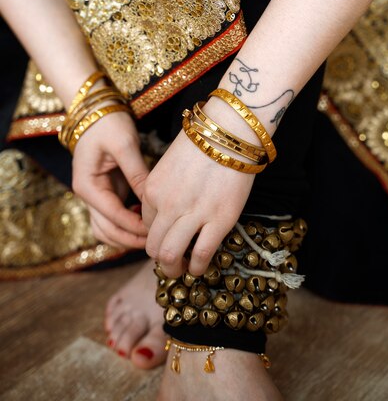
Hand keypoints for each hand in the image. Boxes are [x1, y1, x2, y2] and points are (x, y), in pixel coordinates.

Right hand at [72, 110, 149, 248]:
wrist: (97, 110)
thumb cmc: (108, 124)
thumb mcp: (124, 145)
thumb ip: (137, 173)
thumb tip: (152, 200)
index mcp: (87, 186)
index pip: (112, 216)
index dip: (135, 226)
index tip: (157, 230)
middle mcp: (87, 195)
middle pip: (107, 231)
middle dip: (131, 238)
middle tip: (158, 239)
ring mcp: (95, 196)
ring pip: (107, 229)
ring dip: (127, 237)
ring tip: (153, 234)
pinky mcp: (106, 192)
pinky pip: (114, 218)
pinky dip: (127, 225)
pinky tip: (146, 219)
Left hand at [141, 128, 255, 277]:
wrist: (230, 132)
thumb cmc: (203, 142)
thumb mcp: (170, 164)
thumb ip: (164, 189)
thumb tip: (168, 212)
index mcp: (152, 189)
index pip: (145, 224)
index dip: (157, 233)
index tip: (168, 236)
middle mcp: (167, 205)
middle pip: (153, 246)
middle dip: (161, 259)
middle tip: (173, 261)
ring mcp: (192, 214)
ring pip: (170, 256)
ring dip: (175, 269)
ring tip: (184, 268)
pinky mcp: (218, 221)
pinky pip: (200, 255)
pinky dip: (197, 267)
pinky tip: (200, 266)